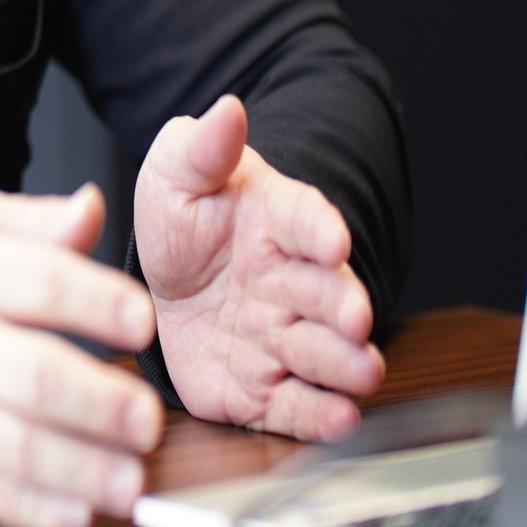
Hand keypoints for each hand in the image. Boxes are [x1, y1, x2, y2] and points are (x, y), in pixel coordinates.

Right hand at [0, 184, 165, 526]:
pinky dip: (37, 512)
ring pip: (20, 447)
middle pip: (35, 375)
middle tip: (147, 418)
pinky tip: (78, 513)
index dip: (98, 301)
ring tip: (130, 478)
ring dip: (83, 470)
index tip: (142, 320)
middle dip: (100, 402)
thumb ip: (37, 222)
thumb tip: (92, 208)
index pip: (42, 281)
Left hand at [133, 94, 383, 441]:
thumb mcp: (179, 172)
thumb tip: (226, 108)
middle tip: (354, 316)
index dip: (320, 230)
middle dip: (345, 306)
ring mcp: (283, 337)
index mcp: (277, 222)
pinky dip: (321, 415)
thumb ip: (202, 147)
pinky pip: (297, 406)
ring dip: (346, 363)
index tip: (332, 239)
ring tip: (361, 370)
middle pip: (329, 294)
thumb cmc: (184, 218)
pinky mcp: (264, 389)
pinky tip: (339, 417)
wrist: (165, 279)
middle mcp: (293, 283)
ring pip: (326, 354)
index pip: (307, 219)